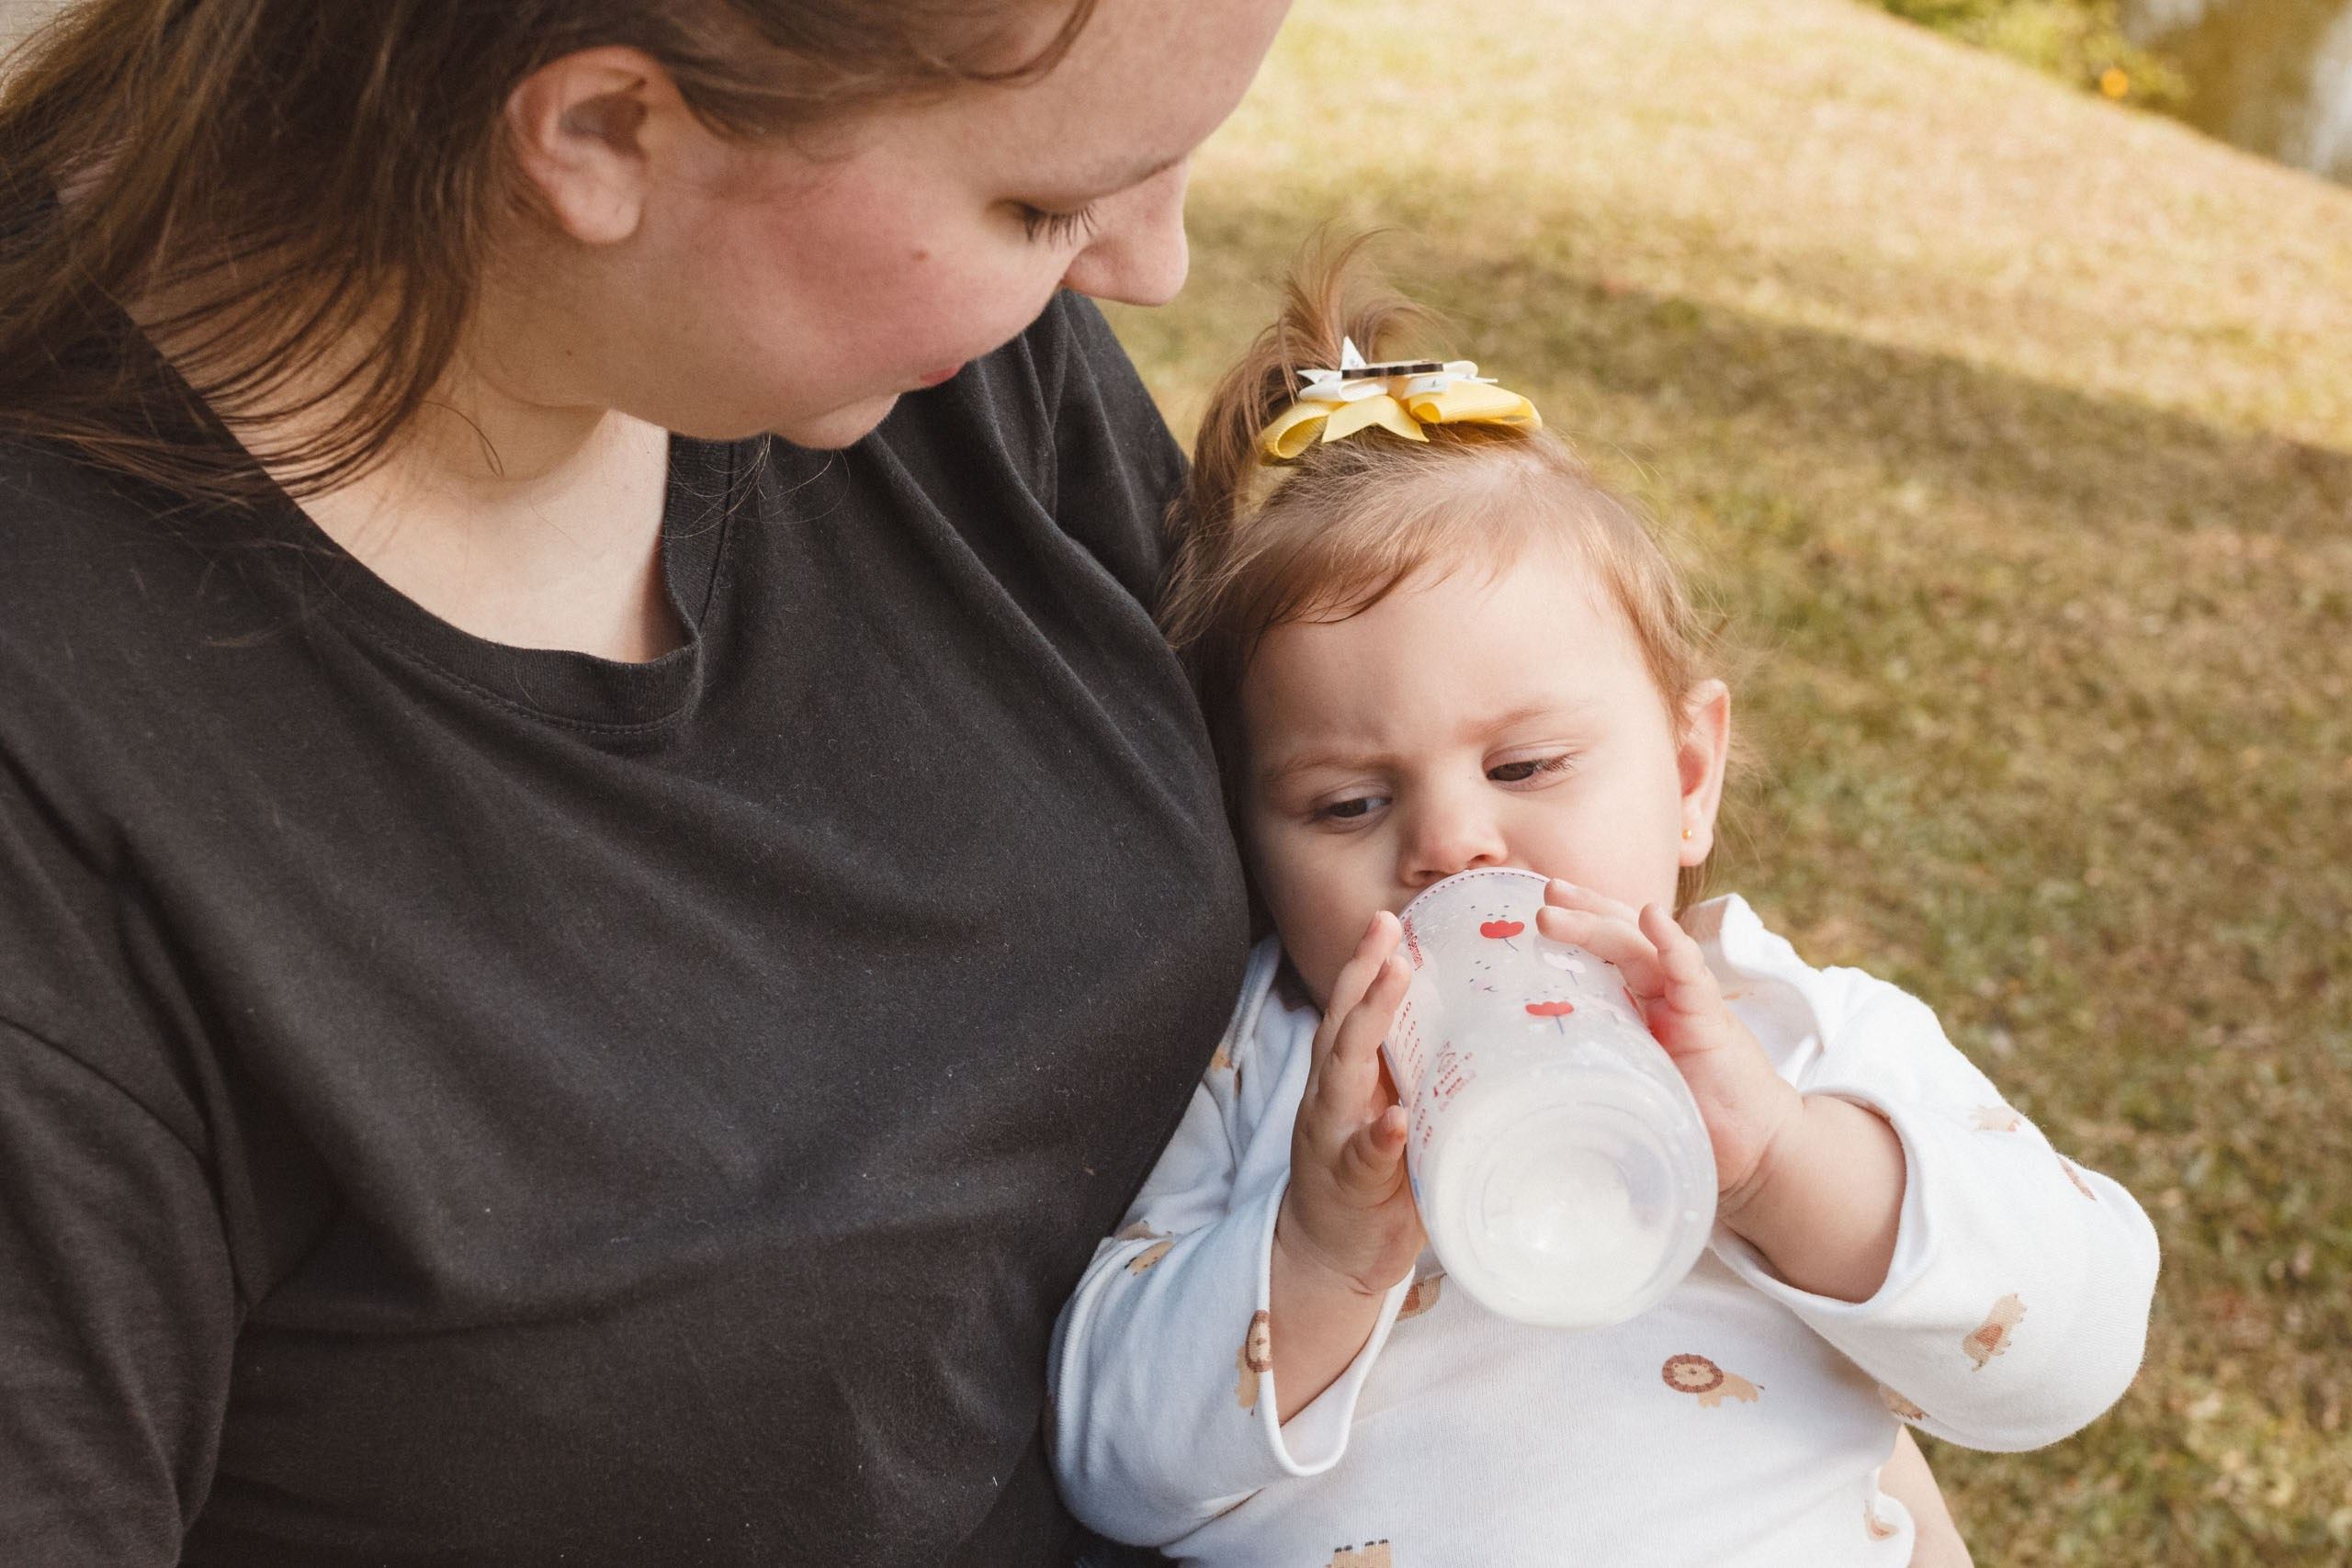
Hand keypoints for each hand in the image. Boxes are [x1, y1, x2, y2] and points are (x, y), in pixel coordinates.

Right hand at [1276, 911, 1424, 1295]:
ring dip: (1368, 1024)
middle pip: (1343, 1023)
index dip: (1367, 963)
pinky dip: (1378, 1135)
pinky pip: (1362, 1155)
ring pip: (1343, 1071)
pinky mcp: (1349, 1182)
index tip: (1388, 921)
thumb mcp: (1391, 1114)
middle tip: (1389, 931)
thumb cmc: (1371, 1179)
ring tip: (1393, 981)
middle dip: (1364, 975)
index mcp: (1346, 1078)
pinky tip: (1395, 1119)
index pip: (1352, 1009)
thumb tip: (1476, 1029)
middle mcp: (1332, 1096)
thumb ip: (1415, 1077)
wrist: (1329, 1256)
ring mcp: (1334, 1136)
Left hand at [1535, 881, 1801, 1219]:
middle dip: (1582, 910)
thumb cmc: (1691, 1121)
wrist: (1761, 1149)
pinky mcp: (1711, 1022)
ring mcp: (1686, 1004)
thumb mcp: (1627, 1088)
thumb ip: (1590, 1074)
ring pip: (1640, 947)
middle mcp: (1661, 996)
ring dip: (1599, 921)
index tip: (1534, 912)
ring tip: (1558, 905)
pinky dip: (1672, 945)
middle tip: (1543, 892)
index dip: (1575, 928)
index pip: (1605, 952)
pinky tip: (1654, 920)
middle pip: (1618, 937)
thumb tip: (1519, 1084)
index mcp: (1640, 1007)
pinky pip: (1690, 976)